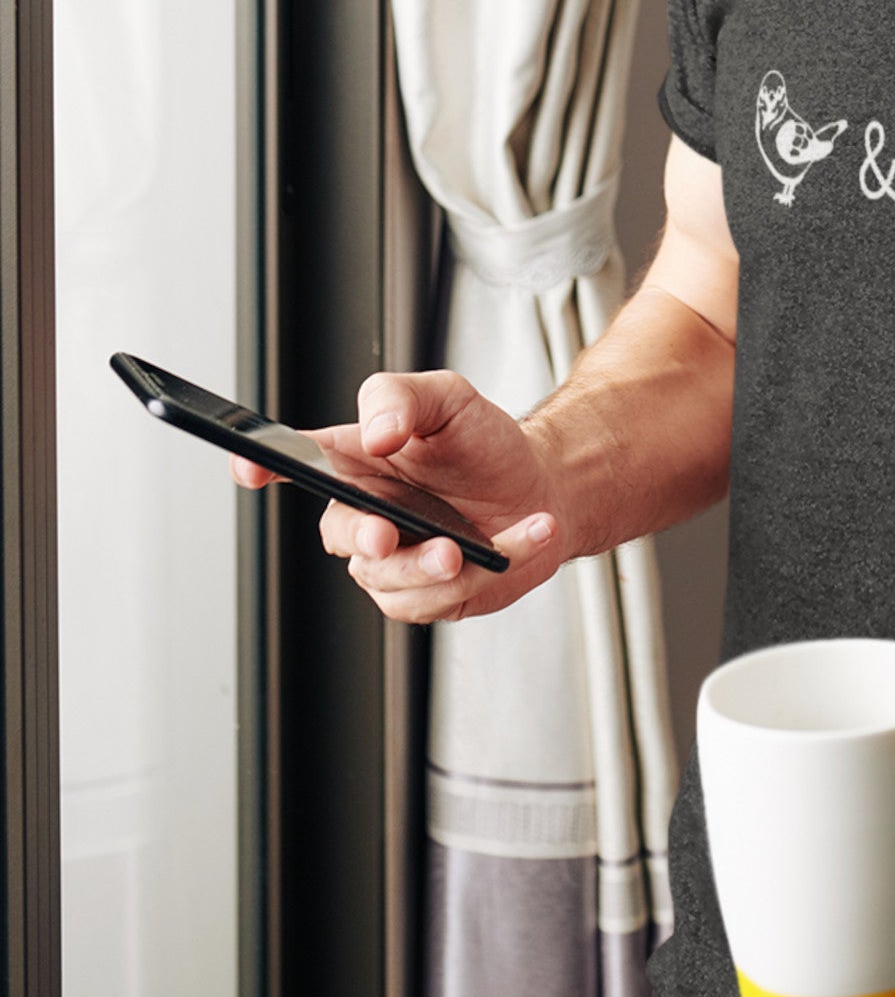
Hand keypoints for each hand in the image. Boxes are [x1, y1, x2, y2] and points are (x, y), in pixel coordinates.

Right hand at [229, 369, 565, 622]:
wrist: (541, 485)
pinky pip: (442, 598)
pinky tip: (525, 536)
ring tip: (468, 547)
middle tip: (388, 531)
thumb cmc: (484, 443)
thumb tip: (376, 431)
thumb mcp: (449, 398)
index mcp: (355, 461)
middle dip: (364, 537)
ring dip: (432, 566)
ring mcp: (394, 559)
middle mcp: (366, 513)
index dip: (261, 465)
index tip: (251, 468)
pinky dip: (491, 568)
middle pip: (340, 532)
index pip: (295, 461)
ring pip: (390, 579)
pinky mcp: (429, 594)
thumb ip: (403, 398)